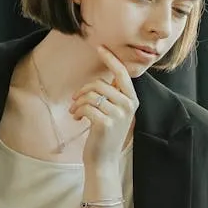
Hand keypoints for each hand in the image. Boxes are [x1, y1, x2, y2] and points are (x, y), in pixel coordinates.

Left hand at [71, 46, 137, 167]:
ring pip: (91, 95)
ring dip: (78, 102)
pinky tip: (77, 118)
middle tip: (75, 101)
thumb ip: (114, 94)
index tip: (100, 47)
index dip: (111, 59)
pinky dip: (77, 111)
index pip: (122, 74)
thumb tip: (106, 75)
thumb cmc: (106, 134)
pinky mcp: (106, 123)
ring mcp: (118, 115)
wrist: (104, 159)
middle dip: (83, 91)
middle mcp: (128, 106)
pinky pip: (86, 106)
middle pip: (100, 84)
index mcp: (132, 100)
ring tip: (75, 111)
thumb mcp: (115, 112)